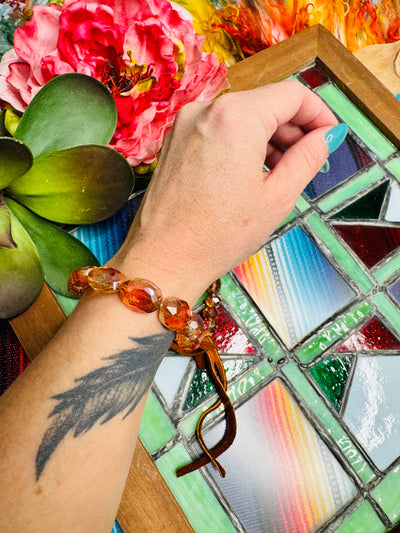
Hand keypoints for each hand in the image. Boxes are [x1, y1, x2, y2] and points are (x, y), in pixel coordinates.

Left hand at [111, 79, 338, 302]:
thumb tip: (326, 136)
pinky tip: (250, 175)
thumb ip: (309, 157)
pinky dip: (242, 144)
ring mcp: (186, 123)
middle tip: (309, 162)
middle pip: (266, 103)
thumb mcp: (277, 197)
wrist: (164, 259)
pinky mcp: (175, 140)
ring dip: (268, 139)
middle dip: (293, 130)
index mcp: (236, 116)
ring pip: (242, 117)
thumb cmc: (217, 235)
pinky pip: (219, 130)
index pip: (292, 94)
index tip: (329, 136)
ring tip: (279, 176)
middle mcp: (207, 109)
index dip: (319, 114)